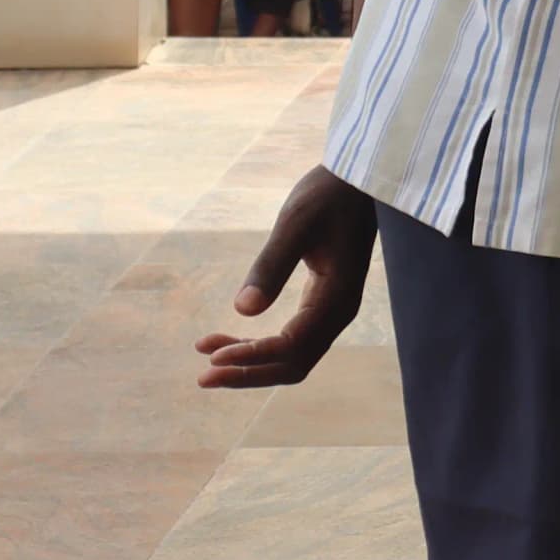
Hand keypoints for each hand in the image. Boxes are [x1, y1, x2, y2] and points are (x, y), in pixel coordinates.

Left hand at [195, 165, 376, 388]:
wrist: (356, 182)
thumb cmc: (327, 196)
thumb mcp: (295, 225)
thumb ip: (271, 267)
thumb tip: (243, 310)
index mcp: (337, 298)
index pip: (292, 345)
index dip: (252, 356)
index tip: (211, 357)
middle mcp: (339, 313)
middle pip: (293, 364)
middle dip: (249, 374)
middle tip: (202, 377)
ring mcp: (332, 311)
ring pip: (292, 357)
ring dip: (252, 364)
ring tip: (207, 362)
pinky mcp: (322, 304)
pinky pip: (292, 341)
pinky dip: (260, 348)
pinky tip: (228, 341)